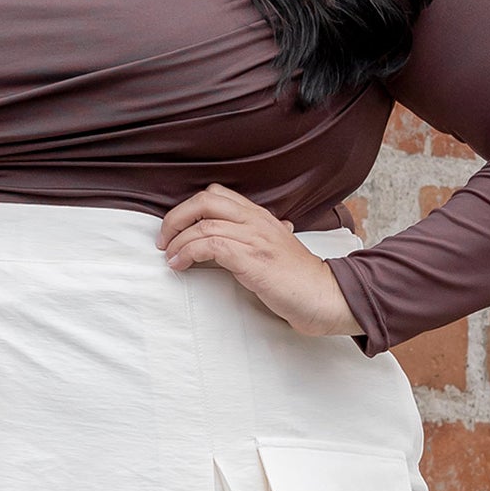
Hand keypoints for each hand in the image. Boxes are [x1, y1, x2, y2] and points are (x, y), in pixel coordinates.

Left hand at [156, 182, 365, 337]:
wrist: (325, 296)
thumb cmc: (299, 279)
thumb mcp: (276, 249)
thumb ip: (257, 239)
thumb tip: (232, 241)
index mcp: (261, 216)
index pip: (217, 194)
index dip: (190, 208)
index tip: (177, 229)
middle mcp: (257, 221)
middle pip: (205, 200)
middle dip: (175, 217)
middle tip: (164, 239)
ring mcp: (255, 238)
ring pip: (203, 223)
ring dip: (178, 240)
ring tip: (170, 257)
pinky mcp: (252, 259)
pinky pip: (210, 244)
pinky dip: (188, 253)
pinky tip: (180, 266)